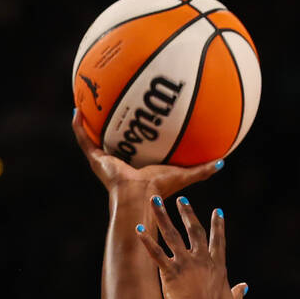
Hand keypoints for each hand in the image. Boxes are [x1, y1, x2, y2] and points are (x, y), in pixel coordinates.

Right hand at [72, 109, 221, 198]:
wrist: (139, 197)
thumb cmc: (160, 190)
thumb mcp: (183, 174)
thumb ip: (202, 169)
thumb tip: (223, 162)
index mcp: (136, 166)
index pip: (134, 148)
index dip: (133, 135)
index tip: (134, 119)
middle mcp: (118, 162)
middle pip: (112, 141)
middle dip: (109, 125)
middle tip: (108, 105)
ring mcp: (104, 161)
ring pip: (93, 139)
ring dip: (88, 123)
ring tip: (85, 102)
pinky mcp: (96, 159)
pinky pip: (84, 139)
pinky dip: (79, 126)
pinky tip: (76, 109)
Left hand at [137, 196, 246, 298]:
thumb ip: (238, 294)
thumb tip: (244, 287)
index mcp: (218, 267)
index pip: (218, 241)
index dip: (218, 226)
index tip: (217, 212)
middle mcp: (202, 260)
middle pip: (194, 230)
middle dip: (187, 213)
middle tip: (182, 200)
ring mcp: (185, 264)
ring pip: (172, 235)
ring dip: (162, 216)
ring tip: (155, 200)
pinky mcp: (170, 273)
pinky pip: (156, 253)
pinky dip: (147, 241)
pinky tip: (138, 229)